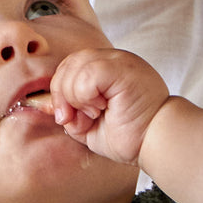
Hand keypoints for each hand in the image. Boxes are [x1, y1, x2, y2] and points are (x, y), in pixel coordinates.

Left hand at [50, 48, 169, 163]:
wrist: (156, 142)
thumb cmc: (130, 137)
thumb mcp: (88, 125)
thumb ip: (70, 112)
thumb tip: (46, 104)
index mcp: (106, 69)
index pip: (69, 67)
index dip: (60, 92)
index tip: (67, 119)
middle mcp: (113, 59)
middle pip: (68, 64)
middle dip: (62, 95)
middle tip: (76, 119)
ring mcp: (119, 61)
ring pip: (75, 66)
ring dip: (75, 97)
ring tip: (95, 114)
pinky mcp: (122, 68)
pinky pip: (88, 73)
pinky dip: (84, 95)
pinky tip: (100, 108)